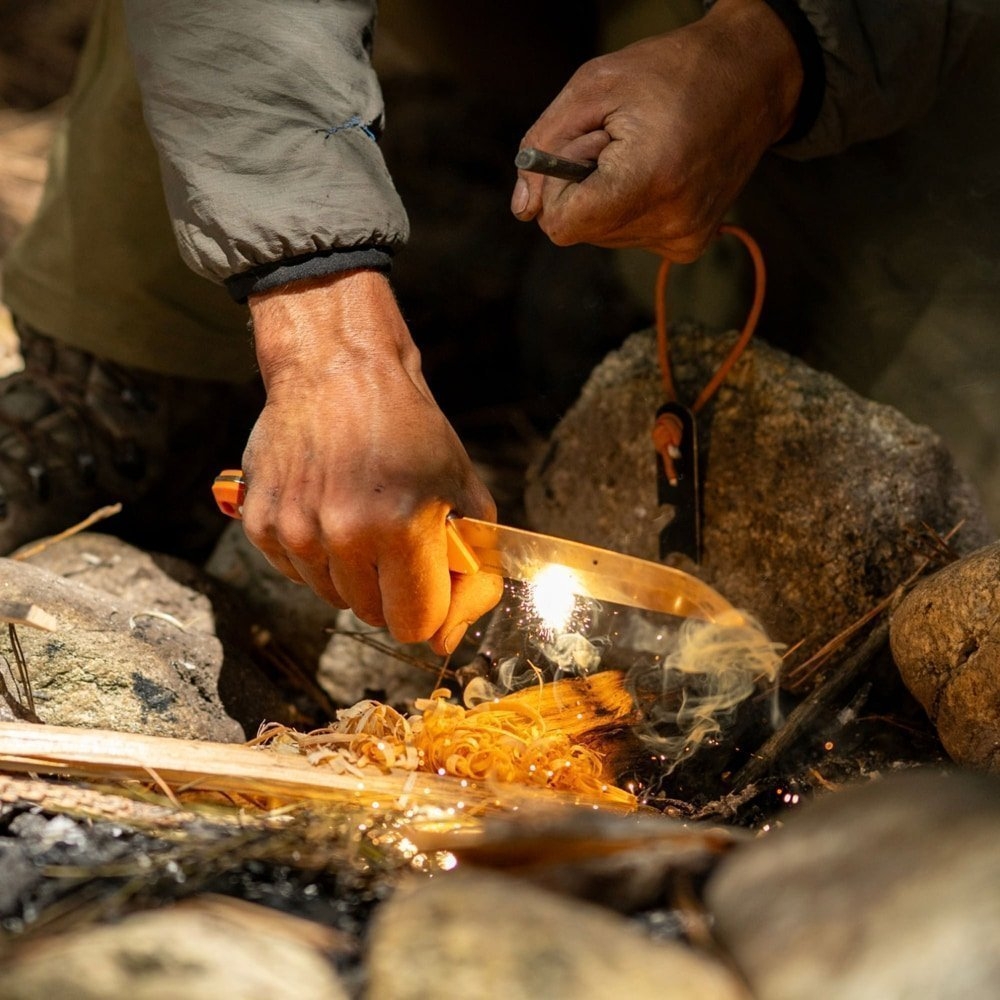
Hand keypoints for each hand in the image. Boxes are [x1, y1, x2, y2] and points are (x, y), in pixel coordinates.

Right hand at [242, 271, 501, 653]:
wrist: (336, 369)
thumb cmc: (409, 429)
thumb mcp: (463, 488)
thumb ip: (473, 567)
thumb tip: (445, 639)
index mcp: (400, 526)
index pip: (415, 624)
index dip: (430, 612)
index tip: (433, 587)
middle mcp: (342, 533)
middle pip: (373, 615)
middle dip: (393, 588)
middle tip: (398, 539)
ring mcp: (295, 530)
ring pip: (334, 597)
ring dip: (354, 572)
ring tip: (362, 515)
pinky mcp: (259, 524)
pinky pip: (298, 574)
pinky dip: (318, 555)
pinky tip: (329, 508)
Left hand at [511, 0, 802, 260]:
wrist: (751, 79)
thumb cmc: (667, 73)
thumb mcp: (590, 87)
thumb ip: (543, 148)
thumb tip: (523, 211)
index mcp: (646, 180)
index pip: (561, 226)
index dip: (558, 188)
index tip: (584, 150)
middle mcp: (670, 221)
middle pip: (580, 230)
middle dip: (584, 187)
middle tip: (620, 142)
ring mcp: (683, 239)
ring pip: (602, 236)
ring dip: (608, 195)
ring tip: (644, 152)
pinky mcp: (690, 245)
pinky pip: (630, 237)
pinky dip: (631, 206)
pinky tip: (660, 172)